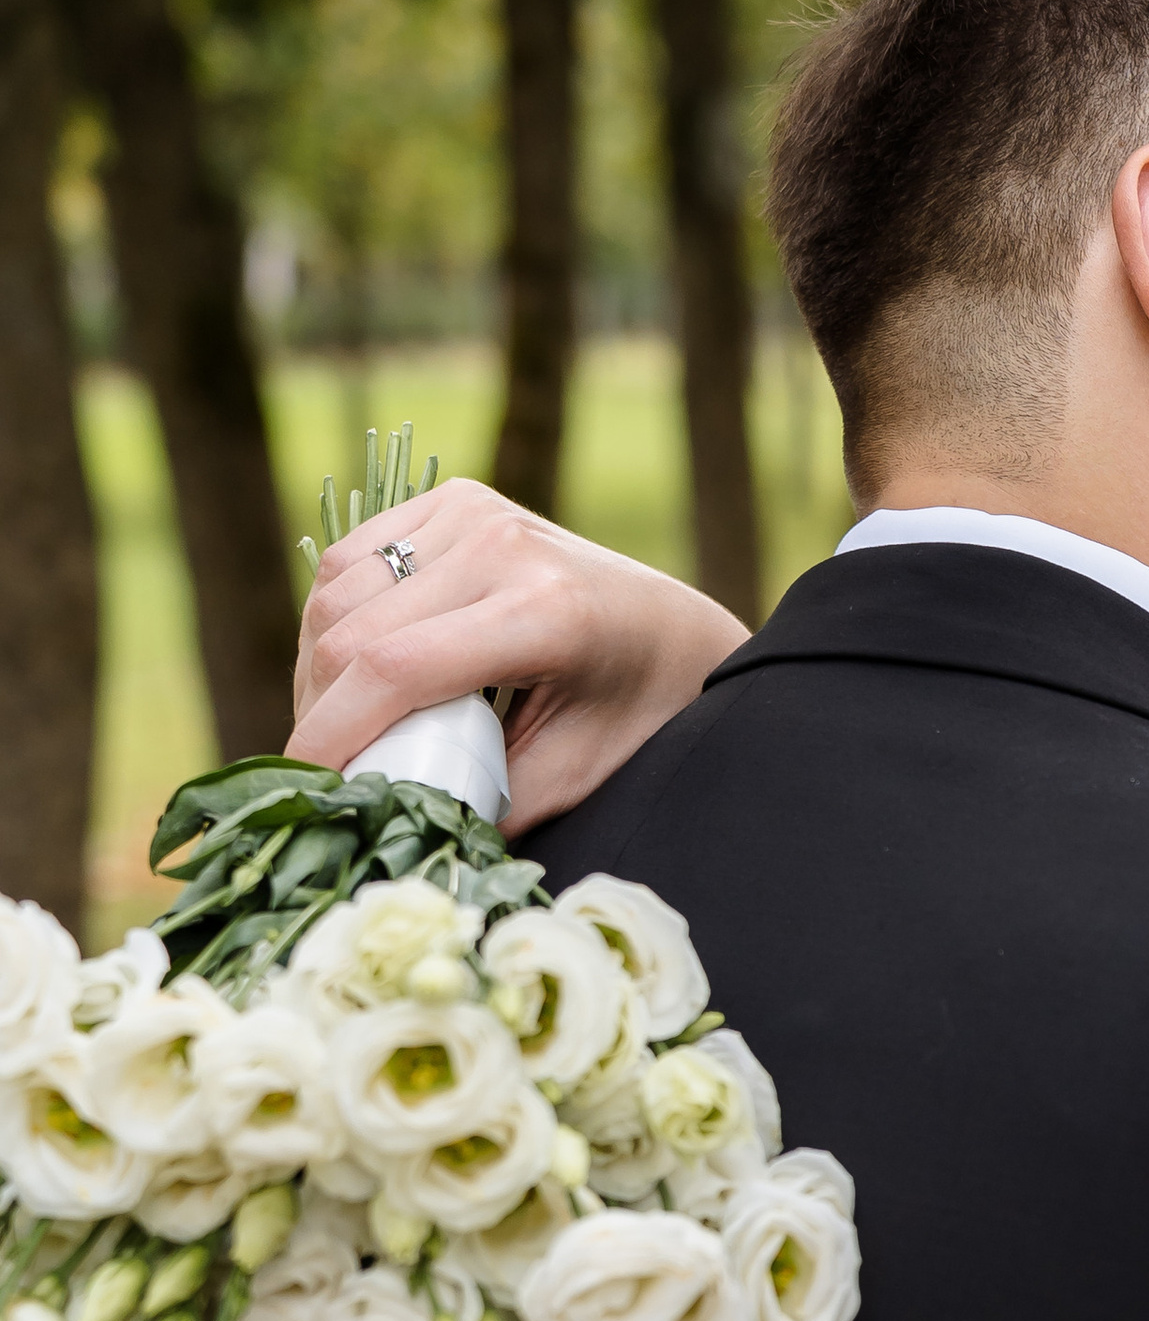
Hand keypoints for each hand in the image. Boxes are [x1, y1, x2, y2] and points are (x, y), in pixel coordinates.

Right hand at [290, 479, 749, 832]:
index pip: (394, 667)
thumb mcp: (572, 775)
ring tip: (342, 725)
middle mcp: (501, 543)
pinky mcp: (453, 500)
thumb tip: (384, 821)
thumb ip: (480, 801)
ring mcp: (473, 510)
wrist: (673, 630)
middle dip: (319, 712)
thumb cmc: (631, 712)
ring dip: (317, 669)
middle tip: (325, 770)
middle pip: (349, 633)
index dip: (330, 732)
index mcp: (543, 610)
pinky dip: (334, 622)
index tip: (304, 786)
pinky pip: (350, 562)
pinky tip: (357, 670)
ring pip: (334, 594)